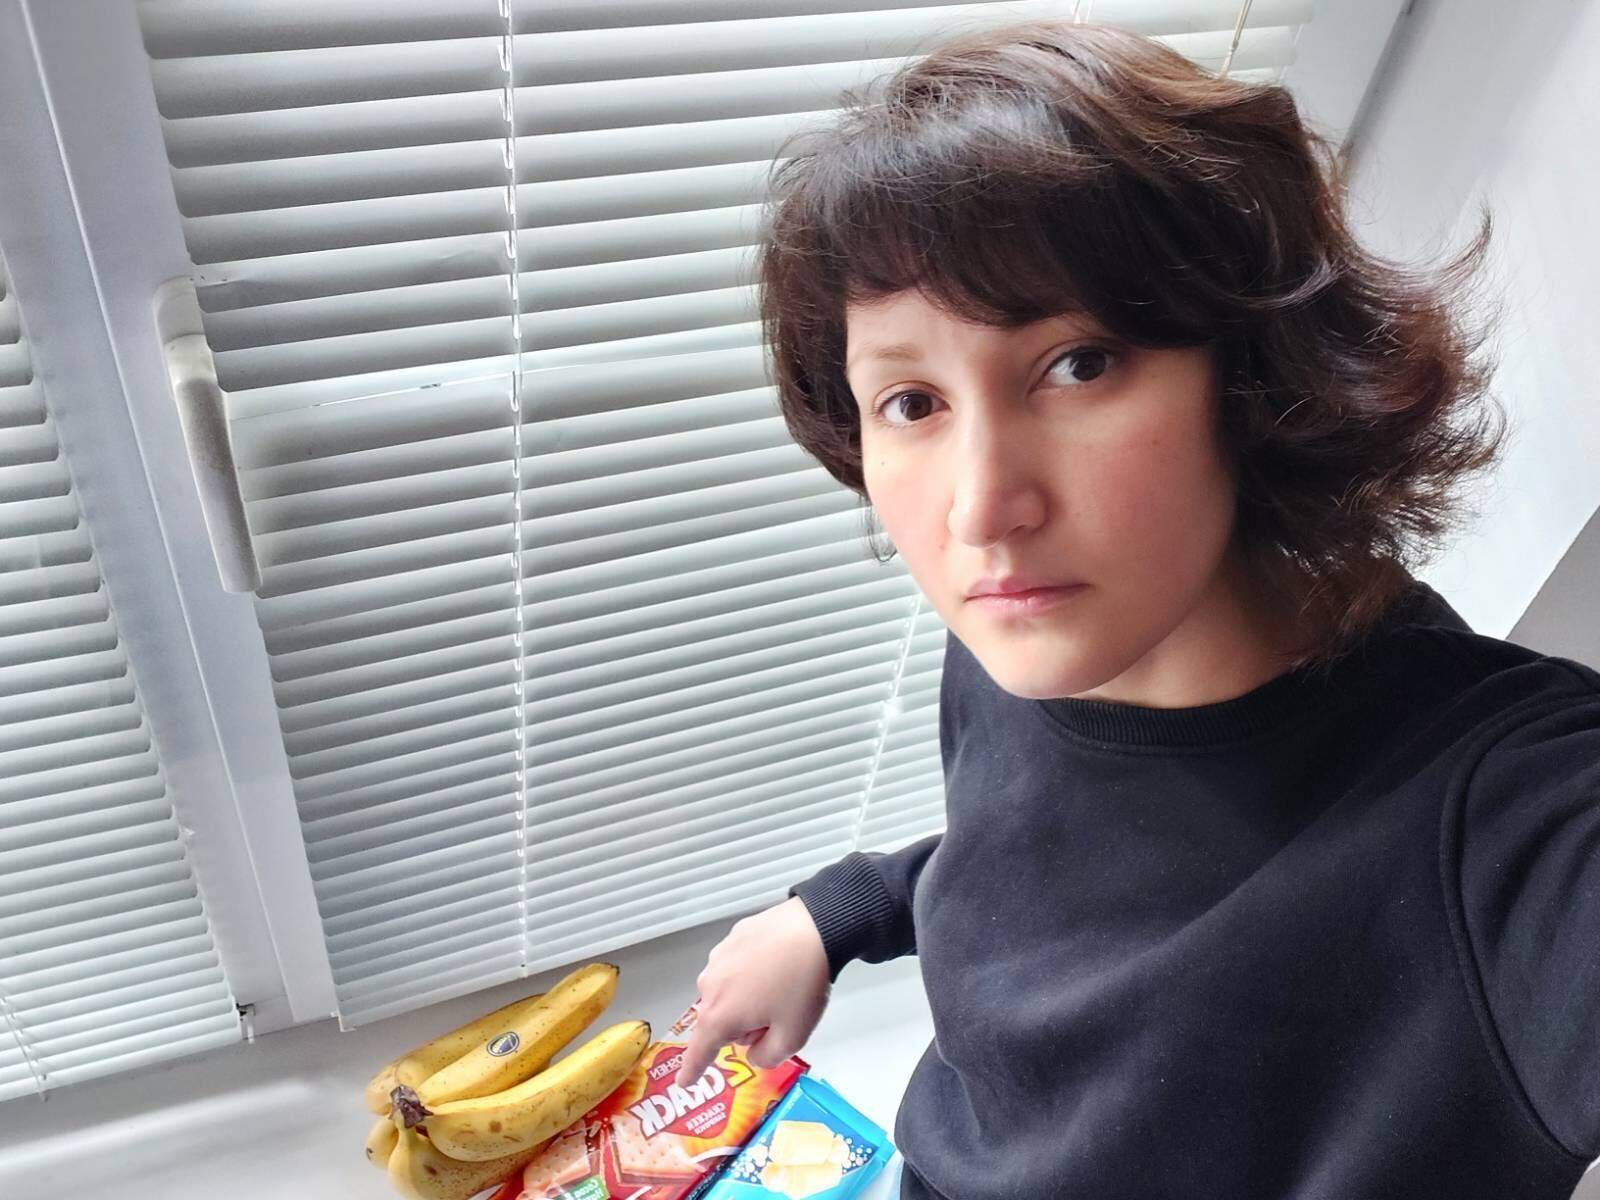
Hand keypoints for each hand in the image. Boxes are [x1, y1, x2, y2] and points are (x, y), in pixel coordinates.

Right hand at [674, 896, 830, 1086]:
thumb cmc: (801, 985)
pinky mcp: (731, 937)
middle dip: (743, 1025)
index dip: (692, 1069)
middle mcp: (710, 986)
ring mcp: (718, 957)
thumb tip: (754, 1051)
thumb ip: (767, 1057)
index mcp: (720, 1016)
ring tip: (781, 985)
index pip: (699, 1051)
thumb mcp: (792, 1037)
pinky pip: (736, 965)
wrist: (814, 928)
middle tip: (777, 1016)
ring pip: (727, 991)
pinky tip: (777, 962)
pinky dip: (751, 970)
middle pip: (720, 1019)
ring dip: (746, 996)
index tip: (685, 1081)